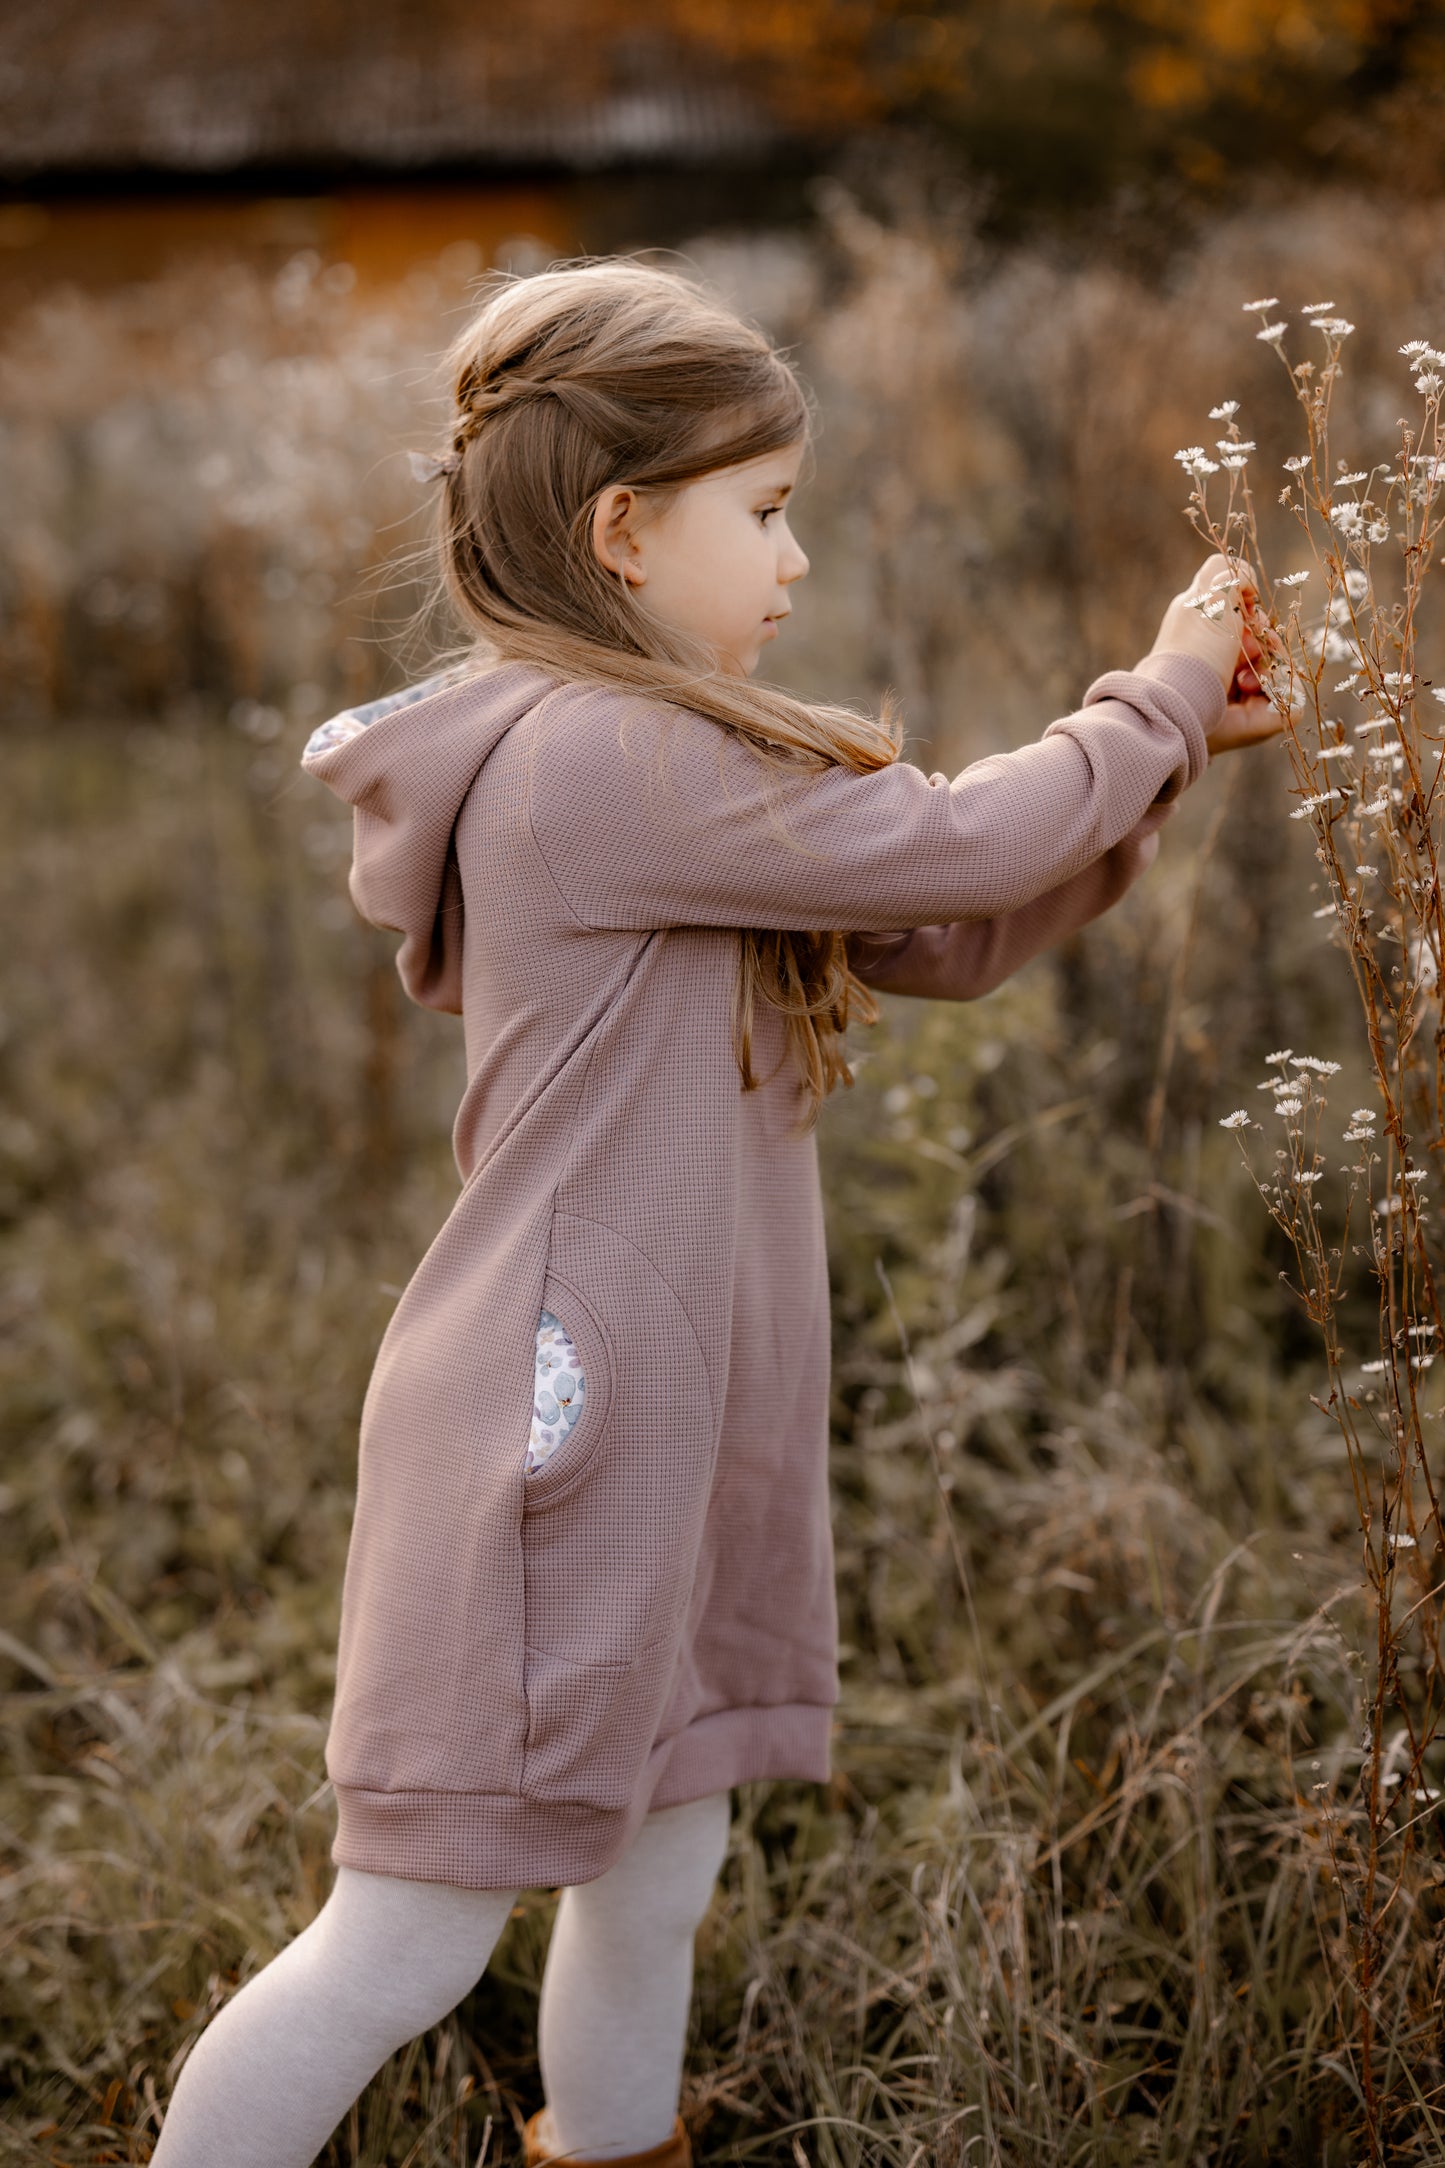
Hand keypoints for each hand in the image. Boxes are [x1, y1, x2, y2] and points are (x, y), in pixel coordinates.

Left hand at [1208, 571, 1289, 755]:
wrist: (1184, 699)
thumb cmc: (1194, 647)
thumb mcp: (1206, 595)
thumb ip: (1228, 575)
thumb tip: (1249, 584)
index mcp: (1211, 638)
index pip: (1250, 619)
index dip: (1253, 614)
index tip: (1247, 613)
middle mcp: (1225, 666)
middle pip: (1270, 644)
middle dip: (1265, 640)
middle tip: (1248, 646)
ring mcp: (1242, 695)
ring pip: (1282, 671)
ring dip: (1268, 668)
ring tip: (1243, 678)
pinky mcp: (1259, 719)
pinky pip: (1291, 702)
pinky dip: (1277, 693)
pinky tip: (1251, 693)